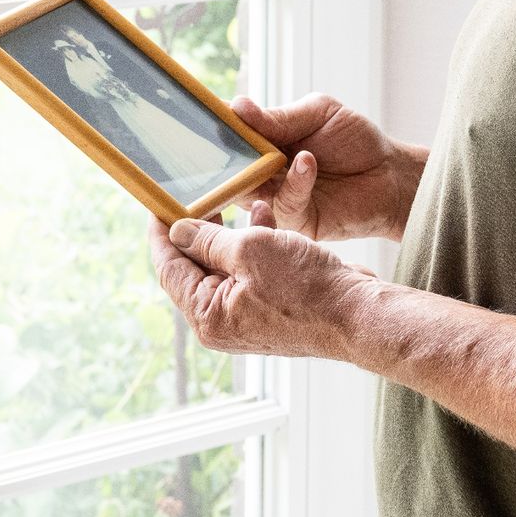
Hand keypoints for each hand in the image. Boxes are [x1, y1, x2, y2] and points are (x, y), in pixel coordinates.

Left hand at [149, 200, 377, 358]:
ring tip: (244, 201)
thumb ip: (209, 239)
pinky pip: (250, 273)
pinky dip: (254, 246)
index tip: (157, 202)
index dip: (160, 231)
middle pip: (194, 267)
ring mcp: (247, 318)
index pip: (168, 267)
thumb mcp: (250, 250)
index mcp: (207, 316)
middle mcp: (222, 323)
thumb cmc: (306, 287)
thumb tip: (178, 231)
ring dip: (232, 233)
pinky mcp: (271, 309)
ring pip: (225, 266)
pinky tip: (267, 219)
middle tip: (199, 194)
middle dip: (200, 228)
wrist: (358, 314)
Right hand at [232, 93, 424, 241]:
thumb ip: (279, 118)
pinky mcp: (298, 220)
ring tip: (284, 151)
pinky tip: (308, 162)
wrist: (390, 173)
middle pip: (230, 169)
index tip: (197, 117)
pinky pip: (284, 204)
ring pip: (250, 191)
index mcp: (265, 144)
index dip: (214, 129)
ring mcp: (278, 198)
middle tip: (225, 143)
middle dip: (226, 158)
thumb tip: (238, 106)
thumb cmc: (355, 140)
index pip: (231, 138)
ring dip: (260, 171)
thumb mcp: (318, 114)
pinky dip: (295, 181)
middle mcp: (265, 173)